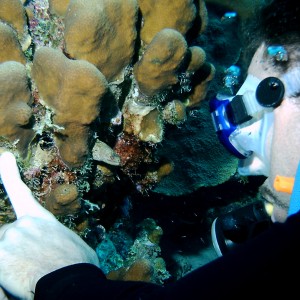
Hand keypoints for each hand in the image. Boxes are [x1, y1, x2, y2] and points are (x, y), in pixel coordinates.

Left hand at [0, 152, 99, 299]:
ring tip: (29, 272)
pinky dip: (5, 272)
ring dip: (10, 260)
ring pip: (3, 249)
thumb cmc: (77, 264)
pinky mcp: (0, 255)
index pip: (20, 192)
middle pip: (7, 234)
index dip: (8, 174)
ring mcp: (9, 239)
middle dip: (14, 247)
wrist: (72, 282)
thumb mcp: (70, 244)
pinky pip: (0, 261)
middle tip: (31, 262)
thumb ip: (55, 239)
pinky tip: (20, 278)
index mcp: (41, 219)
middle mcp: (23, 225)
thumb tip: (55, 246)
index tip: (4, 157)